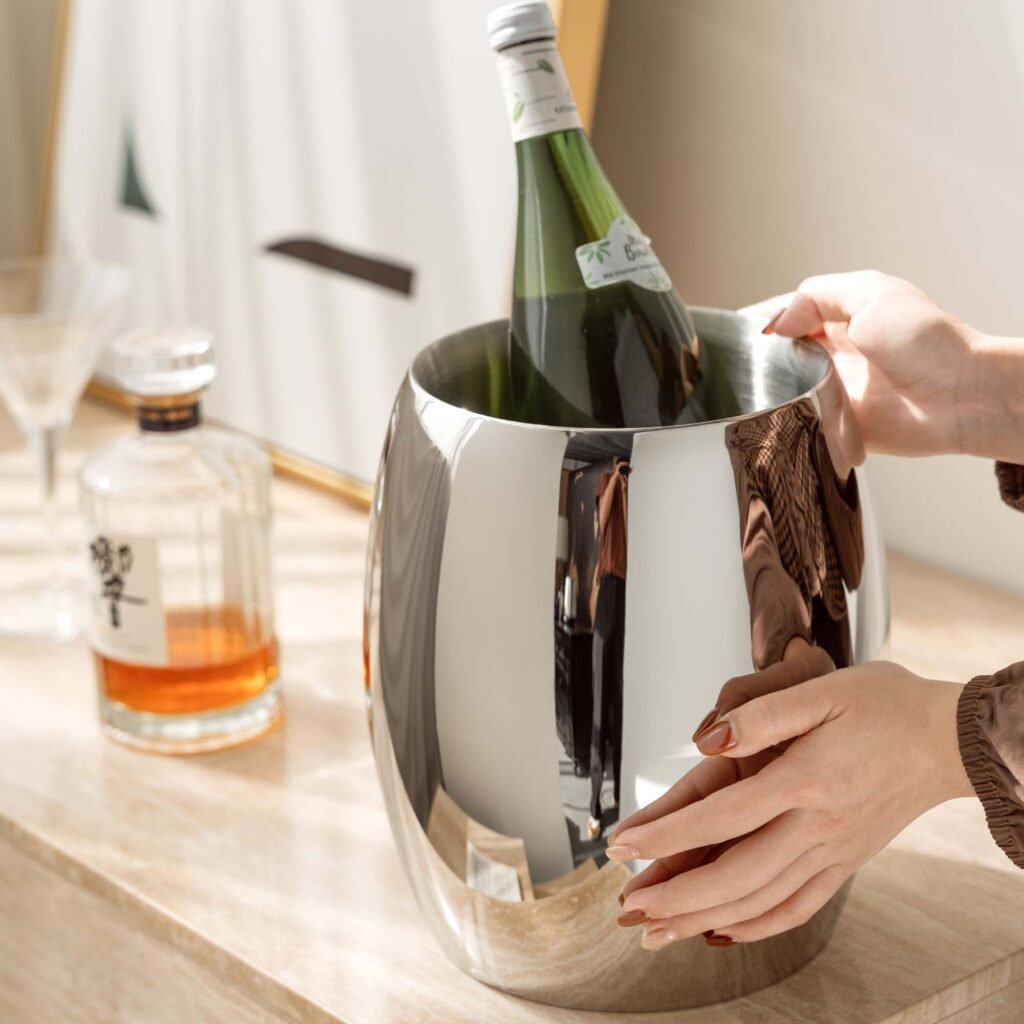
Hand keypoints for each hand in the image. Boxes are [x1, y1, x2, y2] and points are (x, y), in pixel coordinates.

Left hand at [608, 661, 971, 949]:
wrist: (947, 738)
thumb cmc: (885, 706)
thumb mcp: (820, 690)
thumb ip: (760, 715)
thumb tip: (708, 738)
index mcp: (804, 779)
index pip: (719, 817)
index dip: (665, 834)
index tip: (624, 845)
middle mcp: (816, 826)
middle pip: (734, 876)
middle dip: (674, 895)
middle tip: (628, 906)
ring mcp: (833, 851)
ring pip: (760, 901)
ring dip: (704, 919)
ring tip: (659, 930)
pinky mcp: (845, 862)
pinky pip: (798, 908)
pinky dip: (758, 926)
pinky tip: (725, 932)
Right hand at [746, 270, 1023, 463]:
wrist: (958, 398)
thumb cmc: (928, 343)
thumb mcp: (871, 293)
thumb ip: (818, 296)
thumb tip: (777, 323)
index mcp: (840, 316)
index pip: (785, 315)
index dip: (757, 323)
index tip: (727, 333)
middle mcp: (833, 352)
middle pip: (776, 354)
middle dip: (755, 358)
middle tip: (735, 364)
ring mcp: (833, 389)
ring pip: (782, 390)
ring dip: (768, 390)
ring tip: (748, 391)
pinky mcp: (836, 424)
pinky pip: (799, 424)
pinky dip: (784, 421)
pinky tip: (769, 417)